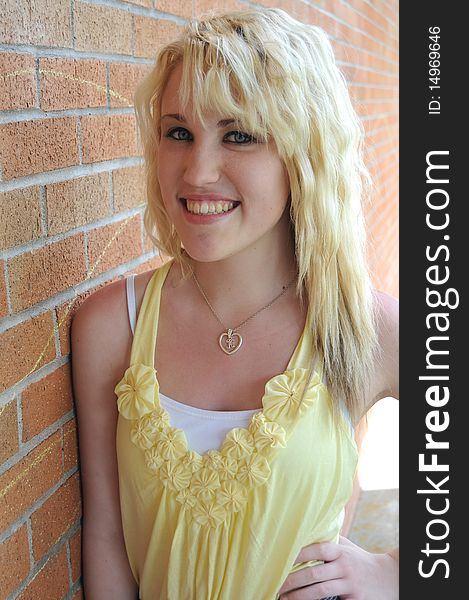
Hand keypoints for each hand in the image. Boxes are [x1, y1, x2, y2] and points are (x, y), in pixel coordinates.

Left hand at [277, 536, 397, 598]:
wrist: (389, 578)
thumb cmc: (360, 560)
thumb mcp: (347, 547)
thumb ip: (330, 541)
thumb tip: (306, 529)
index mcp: (341, 551)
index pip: (318, 549)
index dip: (300, 553)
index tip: (282, 558)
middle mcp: (345, 566)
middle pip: (315, 573)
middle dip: (293, 580)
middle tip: (277, 584)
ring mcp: (350, 584)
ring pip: (321, 591)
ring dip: (300, 596)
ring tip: (284, 598)